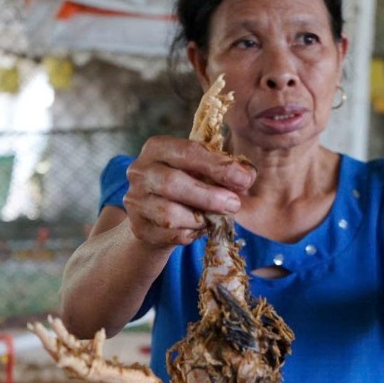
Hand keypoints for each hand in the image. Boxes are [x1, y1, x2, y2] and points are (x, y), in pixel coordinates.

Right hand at [122, 135, 255, 246]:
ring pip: (170, 214)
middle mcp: (140, 171)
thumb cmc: (189, 187)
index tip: (244, 179)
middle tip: (234, 204)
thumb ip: (227, 170)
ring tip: (213, 218)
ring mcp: (135, 200)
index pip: (188, 152)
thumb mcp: (206, 172)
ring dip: (200, 218)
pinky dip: (191, 234)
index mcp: (158, 148)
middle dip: (209, 196)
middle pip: (173, 183)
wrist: (158, 218)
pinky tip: (198, 228)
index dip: (219, 166)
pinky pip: (170, 234)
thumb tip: (248, 175)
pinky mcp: (138, 227)